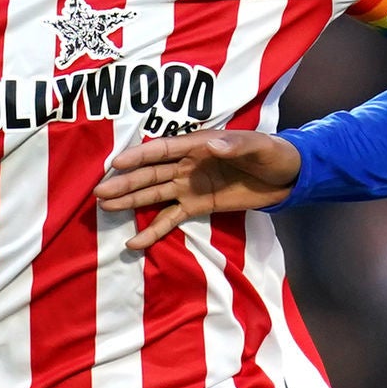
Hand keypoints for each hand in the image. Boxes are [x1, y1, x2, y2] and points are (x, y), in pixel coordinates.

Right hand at [94, 129, 302, 257]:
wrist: (287, 176)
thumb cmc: (272, 153)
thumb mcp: (259, 147)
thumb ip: (236, 145)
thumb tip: (212, 145)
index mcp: (199, 145)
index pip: (162, 150)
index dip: (139, 157)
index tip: (115, 164)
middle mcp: (188, 165)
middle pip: (151, 174)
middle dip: (125, 183)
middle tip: (99, 193)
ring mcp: (190, 186)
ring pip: (154, 194)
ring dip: (130, 201)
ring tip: (104, 208)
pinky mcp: (198, 206)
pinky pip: (171, 219)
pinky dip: (153, 230)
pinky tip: (134, 242)